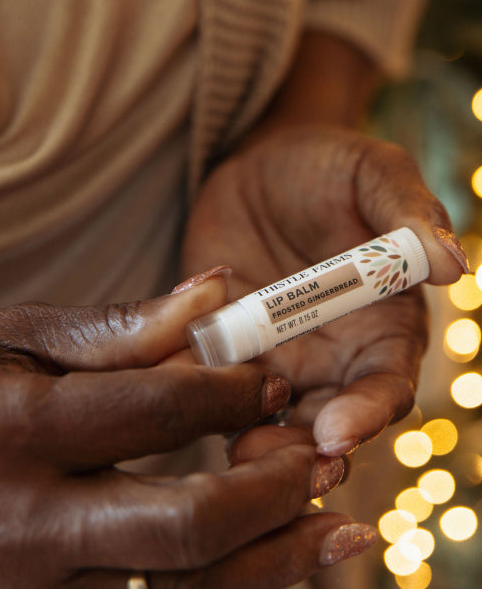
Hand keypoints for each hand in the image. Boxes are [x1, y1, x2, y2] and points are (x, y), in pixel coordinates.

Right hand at [0, 273, 375, 588]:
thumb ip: (113, 330)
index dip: (234, 392)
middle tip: (316, 459)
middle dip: (272, 491)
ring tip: (337, 529)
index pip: (159, 410)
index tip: (268, 379)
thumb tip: (214, 296)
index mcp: (16, 428)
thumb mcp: (8, 343)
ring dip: (274, 563)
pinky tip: (266, 568)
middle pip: (186, 524)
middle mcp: (25, 521)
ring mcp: (31, 584)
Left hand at [182, 124, 467, 456]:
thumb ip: (409, 214)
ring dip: (242, 439)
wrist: (258, 161)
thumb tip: (451, 261)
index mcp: (382, 330)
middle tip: (267, 460)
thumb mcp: (375, 174)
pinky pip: (202, 380)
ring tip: (223, 446)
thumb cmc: (330, 168)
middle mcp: (328, 359)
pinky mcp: (216, 347)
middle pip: (320, 426)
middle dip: (297, 452)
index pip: (384, 388)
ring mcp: (268, 358)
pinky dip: (187, 391)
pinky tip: (169, 391)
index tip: (336, 431)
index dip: (365, 414)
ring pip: (259, 419)